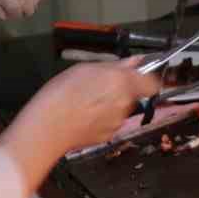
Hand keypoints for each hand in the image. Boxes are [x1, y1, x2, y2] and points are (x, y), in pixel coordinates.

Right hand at [30, 58, 161, 155]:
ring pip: (121, 109)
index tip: (133, 75)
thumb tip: (135, 62)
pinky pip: (111, 122)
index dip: (144, 78)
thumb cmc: (62, 92)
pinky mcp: (108, 135)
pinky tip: (84, 116)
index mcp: (122, 82)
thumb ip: (115, 65)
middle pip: (133, 95)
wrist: (47, 127)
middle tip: (98, 86)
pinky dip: (102, 118)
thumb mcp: (85, 69)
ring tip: (86, 102)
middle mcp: (125, 103)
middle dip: (122, 90)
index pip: (151, 83)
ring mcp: (118, 122)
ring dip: (111, 104)